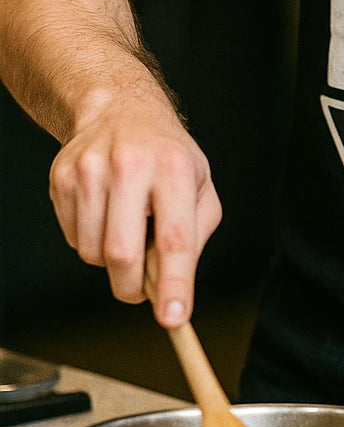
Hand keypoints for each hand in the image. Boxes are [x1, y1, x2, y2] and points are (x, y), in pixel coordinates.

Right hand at [49, 99, 221, 327]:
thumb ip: (195, 236)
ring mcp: (90, 170)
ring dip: (110, 259)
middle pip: (123, 254)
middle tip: (140, 288)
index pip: (176, 238)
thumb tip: (174, 286)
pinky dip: (89, 240)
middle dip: (132, 286)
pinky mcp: (62, 178)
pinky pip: (71, 239)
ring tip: (126, 227)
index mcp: (174, 168)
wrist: (119, 108)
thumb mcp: (199, 185)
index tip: (173, 318)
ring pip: (92, 253)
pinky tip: (104, 213)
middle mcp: (131, 165)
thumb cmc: (166, 154)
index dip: (174, 284)